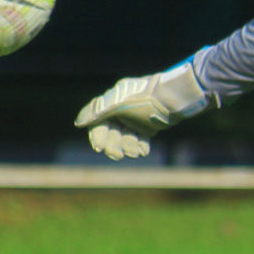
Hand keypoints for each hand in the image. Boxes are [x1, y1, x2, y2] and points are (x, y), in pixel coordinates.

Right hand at [75, 51, 212, 159]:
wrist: (175, 98)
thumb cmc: (145, 98)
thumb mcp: (119, 104)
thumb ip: (98, 112)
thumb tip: (79, 123)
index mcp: (112, 102)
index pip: (98, 122)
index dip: (97, 136)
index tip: (99, 148)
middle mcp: (122, 110)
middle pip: (111, 133)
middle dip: (113, 145)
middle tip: (117, 156)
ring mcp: (135, 118)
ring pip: (125, 138)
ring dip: (128, 147)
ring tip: (136, 152)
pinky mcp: (148, 125)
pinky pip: (139, 139)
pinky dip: (139, 146)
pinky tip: (143, 151)